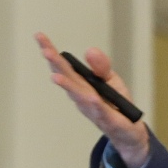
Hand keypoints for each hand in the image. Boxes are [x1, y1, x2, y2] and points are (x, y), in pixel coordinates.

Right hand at [35, 33, 150, 167]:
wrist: (128, 131)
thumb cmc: (115, 103)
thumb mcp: (110, 80)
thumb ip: (101, 66)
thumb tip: (89, 49)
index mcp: (80, 84)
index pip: (64, 66)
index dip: (51, 52)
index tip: (39, 36)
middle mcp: (81, 95)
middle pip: (67, 77)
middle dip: (56, 65)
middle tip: (45, 51)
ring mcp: (92, 108)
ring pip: (78, 95)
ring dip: (68, 85)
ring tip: (56, 76)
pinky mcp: (107, 118)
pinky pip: (101, 110)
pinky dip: (95, 103)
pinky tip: (90, 97)